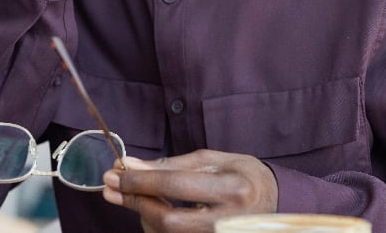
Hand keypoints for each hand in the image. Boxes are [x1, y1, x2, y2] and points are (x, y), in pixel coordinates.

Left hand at [102, 150, 278, 232]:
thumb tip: (131, 165)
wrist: (275, 201)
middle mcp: (228, 219)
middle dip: (135, 202)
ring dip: (142, 214)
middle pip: (168, 219)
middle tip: (111, 186)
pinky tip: (151, 209)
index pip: (176, 185)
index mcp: (232, 188)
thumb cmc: (243, 175)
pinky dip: (157, 225)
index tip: (115, 173)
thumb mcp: (212, 160)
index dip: (140, 180)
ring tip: (135, 194)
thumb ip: (172, 165)